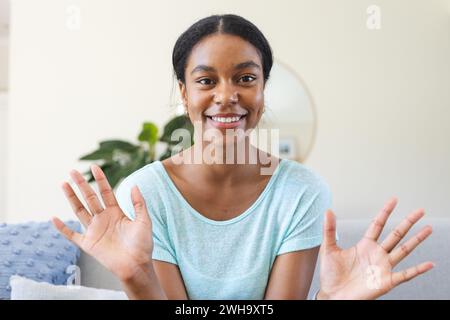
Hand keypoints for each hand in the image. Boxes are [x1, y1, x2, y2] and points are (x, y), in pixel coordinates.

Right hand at [52, 165, 153, 280]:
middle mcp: (103, 219)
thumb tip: (134, 185)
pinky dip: (62, 228)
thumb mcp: (144, 221)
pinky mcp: (88, 244)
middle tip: (73, 171)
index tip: (95, 167)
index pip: (106, 192)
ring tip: (63, 184)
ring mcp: (94, 230)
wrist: (136, 265)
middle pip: (90, 198)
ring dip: (71, 198)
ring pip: (79, 210)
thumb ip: (139, 203)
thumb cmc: (143, 245)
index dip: (101, 179)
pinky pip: (72, 235)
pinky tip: (54, 219)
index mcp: (116, 212)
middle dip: (81, 184)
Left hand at [317, 197, 433, 299]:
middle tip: (420, 211)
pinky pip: (405, 275)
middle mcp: (377, 254)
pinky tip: (429, 264)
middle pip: (396, 234)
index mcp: (365, 245)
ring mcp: (383, 267)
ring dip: (417, 240)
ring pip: (403, 250)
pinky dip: (418, 270)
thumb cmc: (331, 274)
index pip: (378, 225)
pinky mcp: (386, 281)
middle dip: (408, 222)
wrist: (332, 295)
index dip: (386, 212)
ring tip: (428, 229)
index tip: (394, 200)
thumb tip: (328, 211)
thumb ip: (329, 230)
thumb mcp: (329, 248)